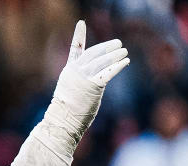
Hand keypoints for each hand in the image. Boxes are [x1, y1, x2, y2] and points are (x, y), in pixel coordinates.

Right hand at [49, 21, 129, 135]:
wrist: (61, 121)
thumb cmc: (67, 111)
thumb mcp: (71, 91)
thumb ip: (82, 81)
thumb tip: (96, 80)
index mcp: (69, 71)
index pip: (74, 49)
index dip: (78, 35)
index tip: (81, 23)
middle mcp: (75, 72)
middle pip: (93, 53)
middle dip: (106, 47)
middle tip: (118, 43)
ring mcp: (83, 78)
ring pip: (102, 61)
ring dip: (114, 55)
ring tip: (124, 52)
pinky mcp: (92, 86)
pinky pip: (107, 73)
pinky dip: (117, 66)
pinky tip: (125, 62)